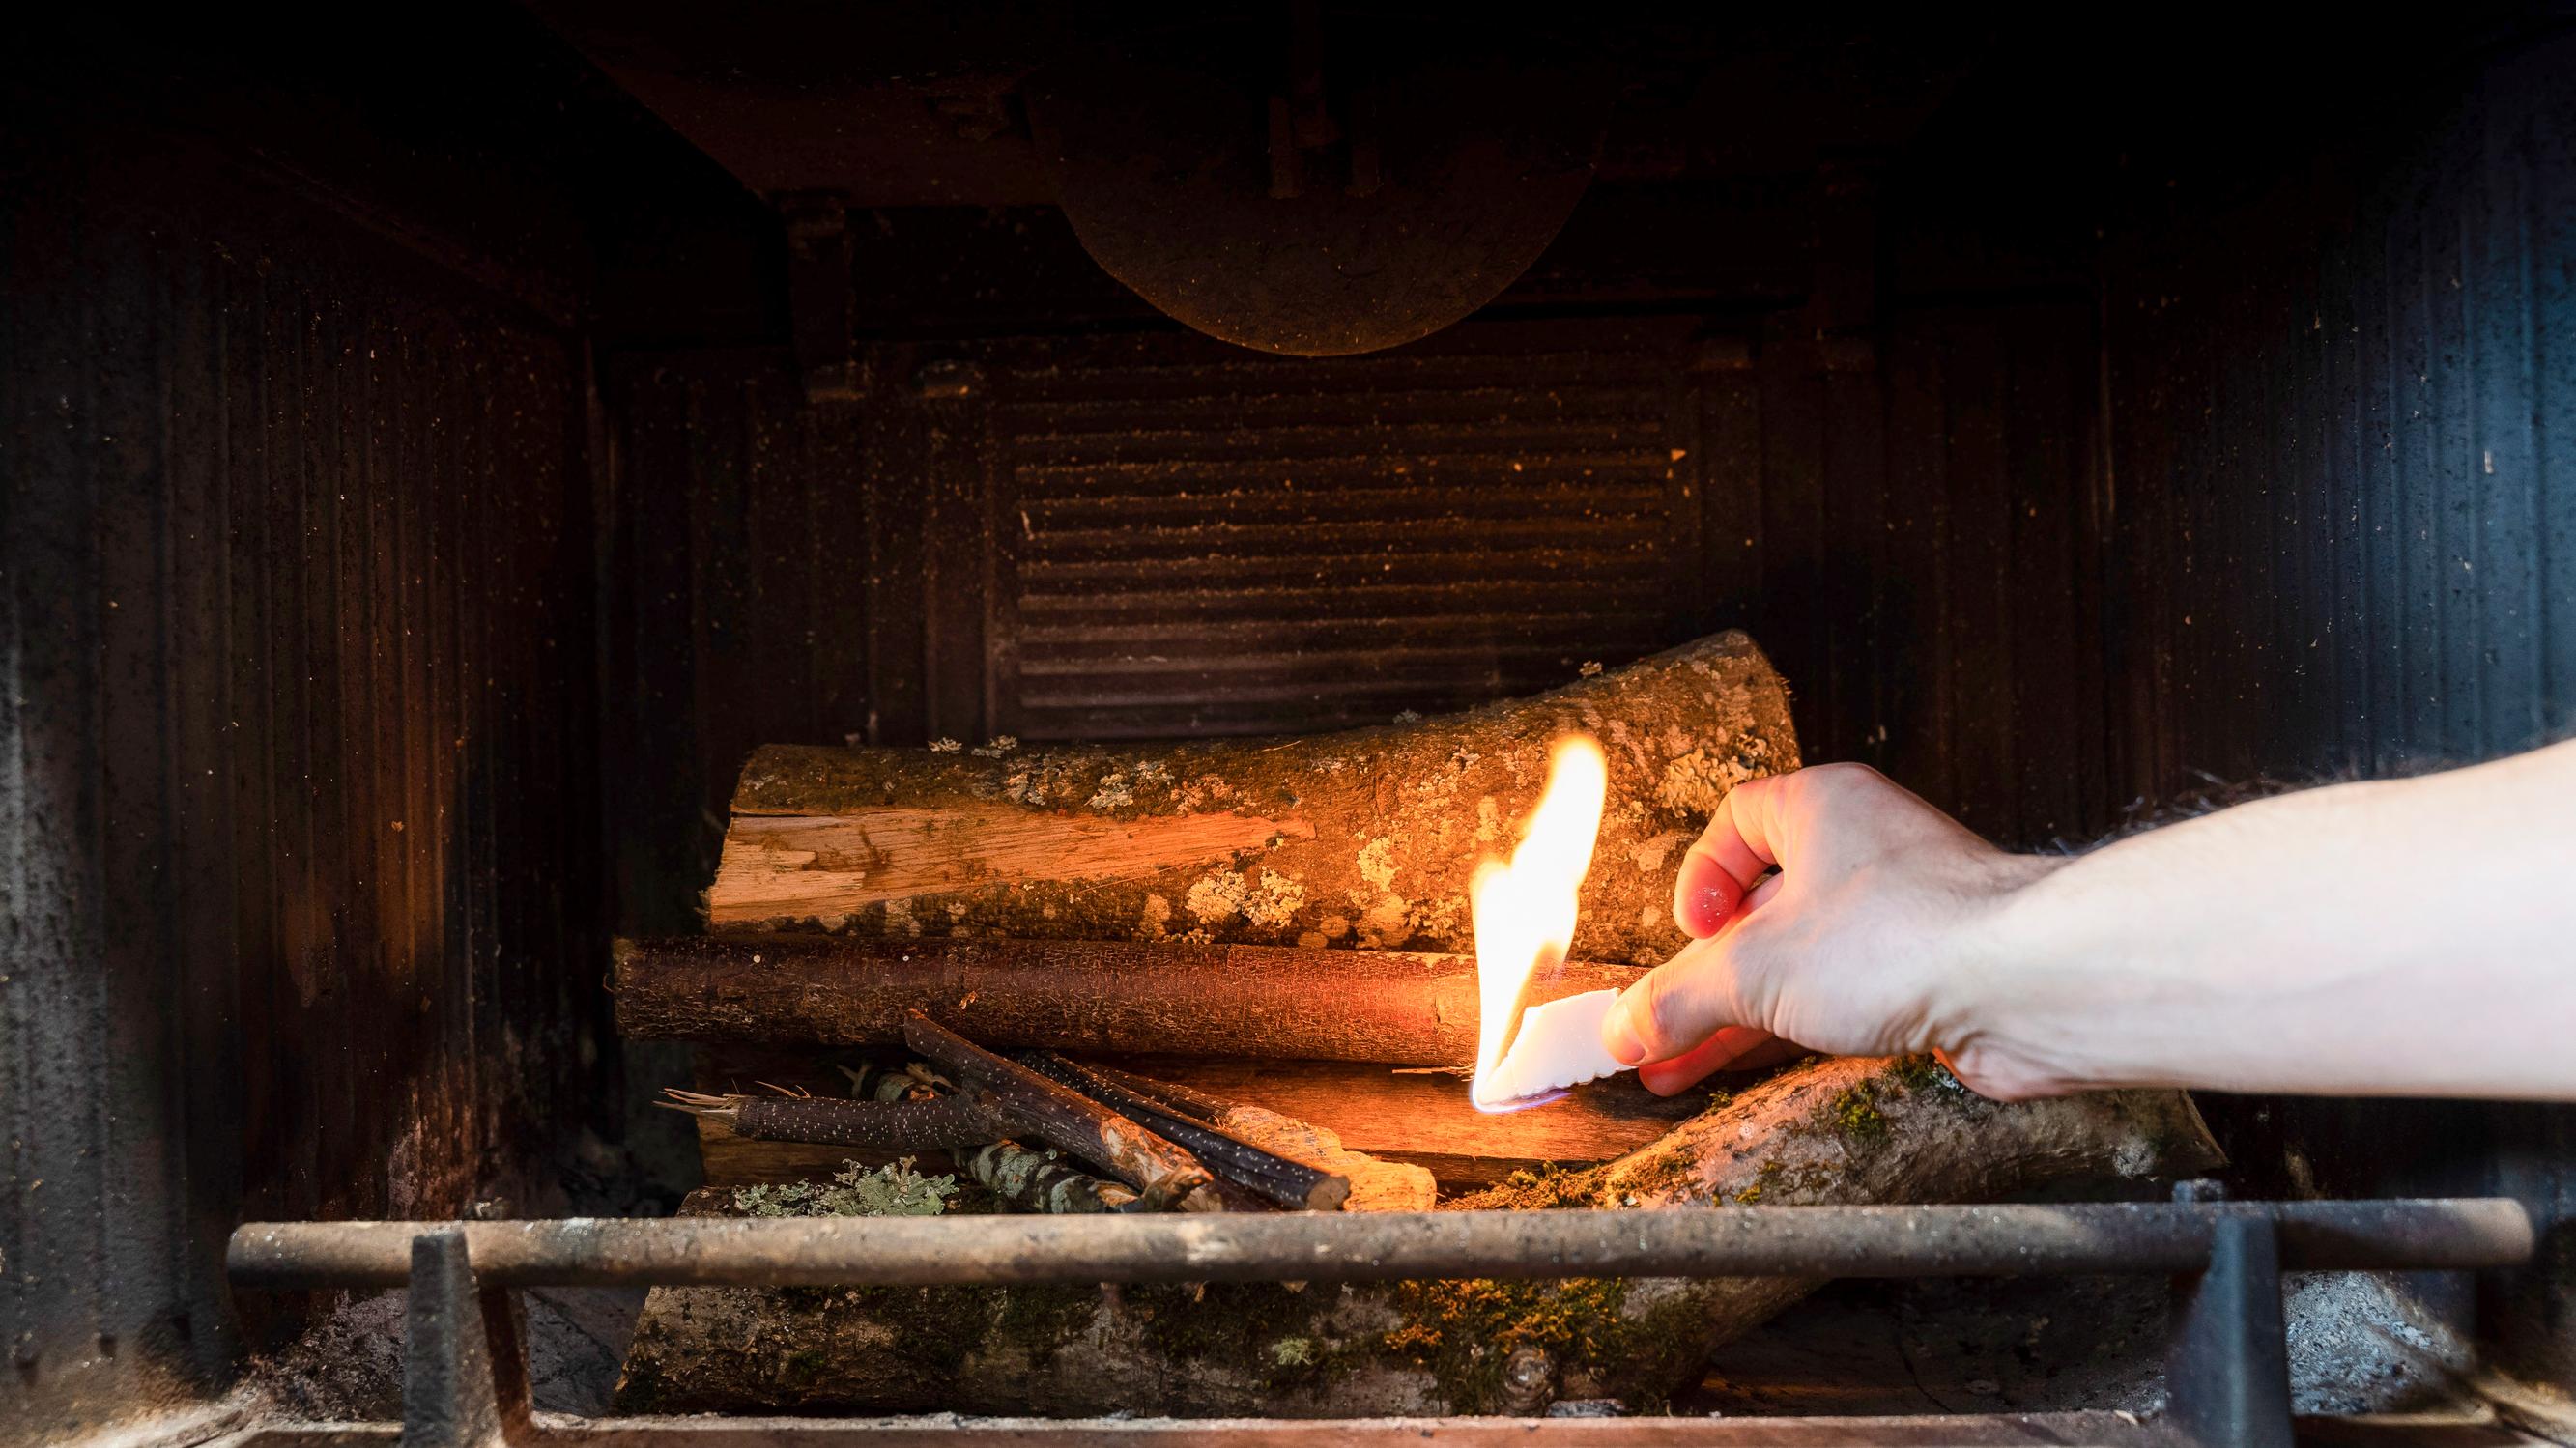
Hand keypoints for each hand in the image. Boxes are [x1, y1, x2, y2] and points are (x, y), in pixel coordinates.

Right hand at [1600, 763, 2060, 1097]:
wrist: (2030, 984)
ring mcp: (1899, 917)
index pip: (1737, 821)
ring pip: (1797, 964)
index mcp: (1821, 808)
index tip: (1689, 936)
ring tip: (1675, 1070)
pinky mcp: (1928, 977)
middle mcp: (1862, 852)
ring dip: (1737, 1017)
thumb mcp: (1756, 969)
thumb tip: (1623, 1027)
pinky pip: (1839, 1001)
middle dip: (1704, 975)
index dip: (1701, 879)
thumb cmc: (1907, 934)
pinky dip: (1789, 1034)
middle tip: (1657, 1025)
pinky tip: (1744, 1071)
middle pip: (1760, 909)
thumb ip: (1679, 999)